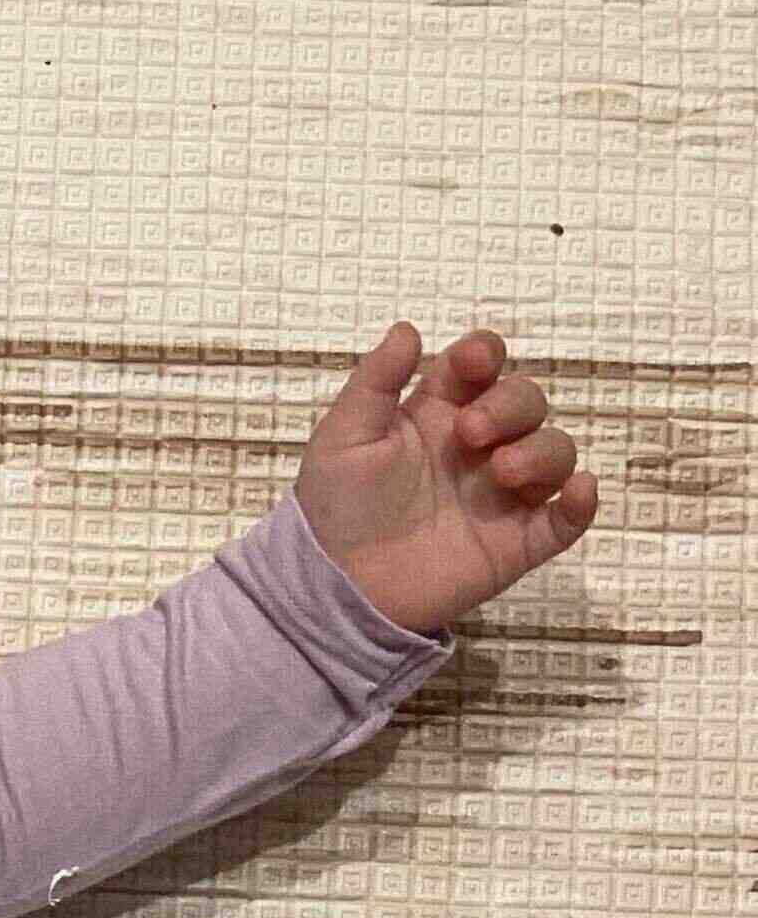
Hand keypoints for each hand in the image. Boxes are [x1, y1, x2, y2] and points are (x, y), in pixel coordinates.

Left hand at [294, 322, 598, 638]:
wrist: (336, 589)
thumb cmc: (335, 510)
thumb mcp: (344, 438)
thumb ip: (376, 381)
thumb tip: (408, 329)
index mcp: (439, 414)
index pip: (481, 366)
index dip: (485, 354)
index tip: (473, 362)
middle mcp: (478, 449)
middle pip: (526, 401)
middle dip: (510, 405)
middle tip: (471, 434)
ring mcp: (501, 495)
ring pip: (555, 452)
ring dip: (543, 451)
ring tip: (502, 471)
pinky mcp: (514, 544)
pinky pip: (566, 520)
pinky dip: (583, 504)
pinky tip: (580, 491)